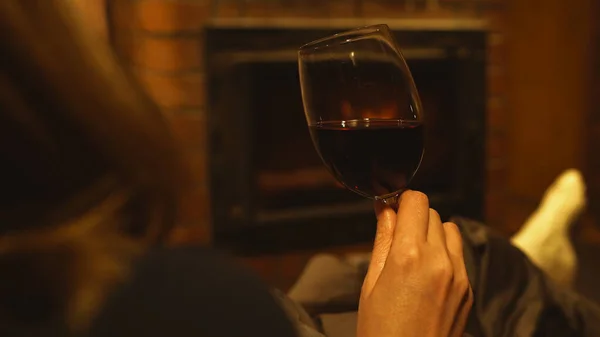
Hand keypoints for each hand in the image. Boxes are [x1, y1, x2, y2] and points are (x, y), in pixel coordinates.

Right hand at [357, 191, 472, 336]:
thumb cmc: (380, 331)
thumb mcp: (371, 283)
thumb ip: (383, 240)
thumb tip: (386, 209)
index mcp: (409, 256)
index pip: (416, 201)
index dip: (401, 201)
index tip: (391, 210)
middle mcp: (439, 261)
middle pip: (433, 213)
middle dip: (414, 218)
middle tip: (398, 237)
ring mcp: (458, 276)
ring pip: (450, 230)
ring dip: (433, 233)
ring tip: (414, 254)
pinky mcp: (468, 289)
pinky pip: (459, 254)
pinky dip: (444, 253)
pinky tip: (427, 273)